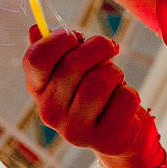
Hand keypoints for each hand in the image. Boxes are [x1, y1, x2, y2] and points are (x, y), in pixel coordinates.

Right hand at [22, 29, 160, 167]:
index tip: (76, 37)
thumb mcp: (72, 71)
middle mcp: (49, 112)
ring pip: (100, 81)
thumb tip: (36, 29)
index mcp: (37, 90)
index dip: (59, 40)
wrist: (118, 134)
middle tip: (109, 48)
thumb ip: (53, 51)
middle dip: (99, 47)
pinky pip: (124, 97)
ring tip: (115, 79)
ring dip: (115, 72)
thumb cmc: (93, 91)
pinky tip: (122, 100)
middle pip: (73, 64)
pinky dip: (130, 92)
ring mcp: (74, 129)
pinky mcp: (103, 138)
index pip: (36, 59)